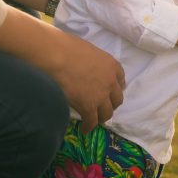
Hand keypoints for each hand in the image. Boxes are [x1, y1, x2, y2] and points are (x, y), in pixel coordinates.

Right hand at [0, 8, 124, 134]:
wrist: (57, 56)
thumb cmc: (67, 47)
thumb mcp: (88, 51)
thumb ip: (93, 62)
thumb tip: (85, 67)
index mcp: (111, 65)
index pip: (121, 80)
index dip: (115, 88)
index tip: (110, 92)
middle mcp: (111, 81)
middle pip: (117, 99)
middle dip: (111, 104)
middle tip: (102, 108)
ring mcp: (101, 95)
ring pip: (107, 113)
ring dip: (101, 117)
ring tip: (94, 120)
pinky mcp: (89, 106)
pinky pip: (92, 121)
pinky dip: (89, 127)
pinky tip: (84, 130)